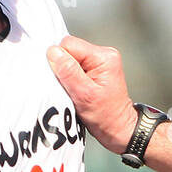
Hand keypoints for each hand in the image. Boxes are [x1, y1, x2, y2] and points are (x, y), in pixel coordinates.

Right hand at [47, 37, 137, 153]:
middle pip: (69, 49)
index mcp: (104, 57)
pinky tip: (77, 88)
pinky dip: (71, 77)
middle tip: (71, 88)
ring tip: (76, 90)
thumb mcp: (84, 95)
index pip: (68, 44)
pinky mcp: (95, 67)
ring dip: (67, 74)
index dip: (59, 61)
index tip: (65, 81)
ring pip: (70, 57)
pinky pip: (74, 65)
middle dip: (63, 68)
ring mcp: (100, 60)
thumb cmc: (105, 115)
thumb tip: (53, 52)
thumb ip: (68, 72)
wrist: (118, 128)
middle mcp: (104, 54)